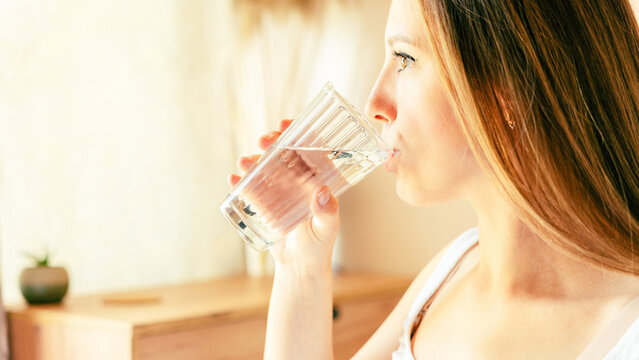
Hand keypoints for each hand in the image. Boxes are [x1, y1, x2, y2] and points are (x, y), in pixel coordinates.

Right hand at [228, 119, 339, 271]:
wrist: (298, 266)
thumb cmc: (319, 246)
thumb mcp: (326, 229)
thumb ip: (327, 213)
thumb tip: (322, 193)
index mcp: (319, 178)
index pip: (310, 149)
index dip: (299, 133)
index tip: (286, 125)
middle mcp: (299, 179)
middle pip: (284, 152)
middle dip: (272, 142)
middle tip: (263, 141)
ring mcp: (280, 189)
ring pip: (265, 166)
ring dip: (253, 159)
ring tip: (244, 162)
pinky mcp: (264, 201)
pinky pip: (251, 187)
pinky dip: (241, 181)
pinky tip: (234, 179)